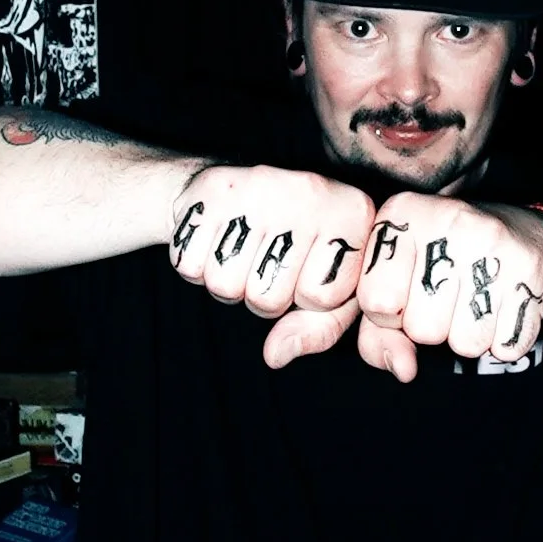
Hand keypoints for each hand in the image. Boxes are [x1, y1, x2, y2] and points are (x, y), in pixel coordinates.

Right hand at [168, 165, 374, 365]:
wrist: (238, 192)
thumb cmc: (296, 247)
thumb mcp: (327, 286)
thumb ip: (320, 328)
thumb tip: (277, 355)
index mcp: (352, 213)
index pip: (322, 297)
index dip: (306, 296)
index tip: (305, 270)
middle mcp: (309, 191)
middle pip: (269, 297)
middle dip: (262, 295)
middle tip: (266, 262)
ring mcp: (258, 186)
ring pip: (226, 284)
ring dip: (228, 283)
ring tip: (242, 251)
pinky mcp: (210, 190)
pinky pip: (190, 264)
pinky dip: (196, 265)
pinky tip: (215, 239)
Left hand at [345, 197, 542, 381]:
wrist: (531, 234)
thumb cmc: (448, 262)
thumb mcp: (399, 283)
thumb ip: (378, 333)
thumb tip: (403, 370)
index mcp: (404, 214)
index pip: (377, 302)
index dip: (391, 313)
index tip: (409, 290)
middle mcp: (450, 221)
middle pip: (423, 329)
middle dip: (434, 327)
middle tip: (452, 295)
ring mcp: (495, 244)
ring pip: (466, 343)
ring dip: (471, 336)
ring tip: (478, 300)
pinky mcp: (532, 271)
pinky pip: (506, 346)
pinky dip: (504, 339)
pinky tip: (505, 306)